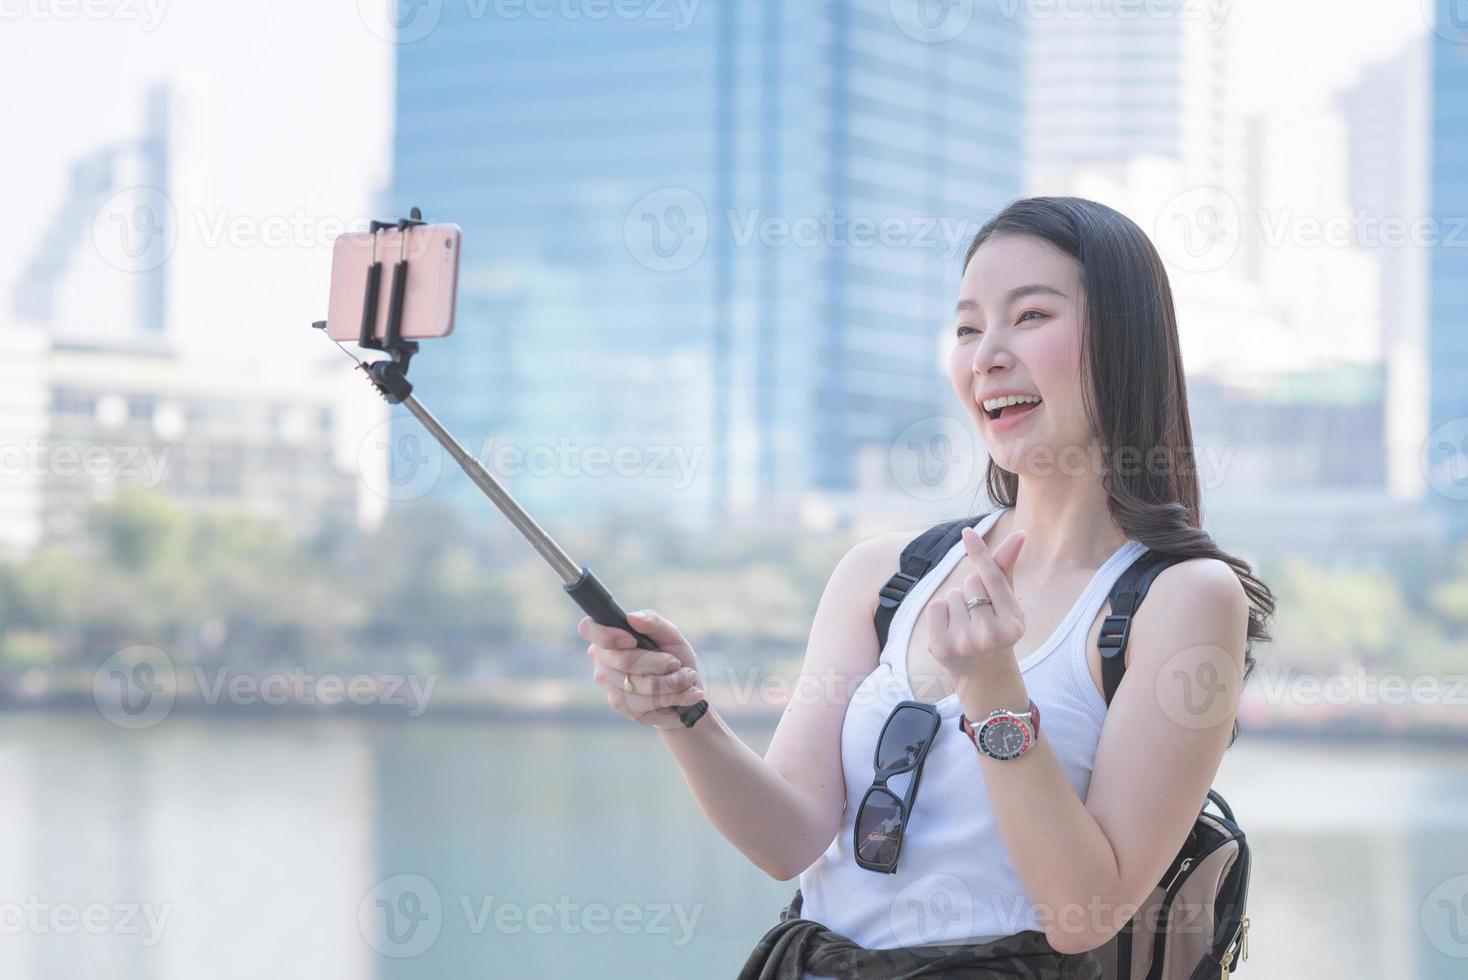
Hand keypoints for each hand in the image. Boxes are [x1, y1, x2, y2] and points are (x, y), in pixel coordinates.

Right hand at [577, 609, 706, 729]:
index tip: (631, 641)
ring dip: (671, 682)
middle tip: (677, 663)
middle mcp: (602, 658)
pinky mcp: (619, 703)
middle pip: (624, 660)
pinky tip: (684, 693)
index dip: (607, 635)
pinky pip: (645, 701)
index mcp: (609, 633)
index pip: (589, 628)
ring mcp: (608, 682)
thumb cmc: (675, 654)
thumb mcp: (671, 634)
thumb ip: (653, 622)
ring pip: (639, 684)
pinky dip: (671, 696)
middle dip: (659, 663)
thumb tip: (632, 618)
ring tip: (686, 678)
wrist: (685, 687)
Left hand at [927, 525, 1026, 687]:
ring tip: (965, 624)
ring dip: (956, 603)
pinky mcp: (942, 648)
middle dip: (971, 591)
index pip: (993, 578)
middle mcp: (991, 635)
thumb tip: (1019, 534)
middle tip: (978, 615)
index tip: (967, 532)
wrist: (982, 672)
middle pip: (970, 583)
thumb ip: (1006, 569)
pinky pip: (935, 606)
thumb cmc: (996, 628)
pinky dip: (940, 612)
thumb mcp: (1007, 603)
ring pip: (951, 595)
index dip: (980, 553)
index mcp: (1013, 623)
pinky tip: (950, 629)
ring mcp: (965, 643)